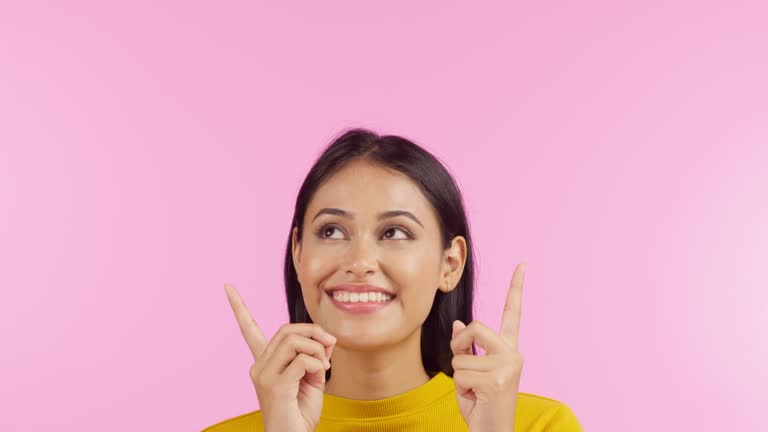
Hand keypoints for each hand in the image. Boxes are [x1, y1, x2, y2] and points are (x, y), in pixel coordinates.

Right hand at [224, 283, 335, 431]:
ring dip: (317, 349)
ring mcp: (264, 376)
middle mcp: (259, 366)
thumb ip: (314, 357)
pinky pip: (302, 360)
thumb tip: (325, 340)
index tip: (228, 287)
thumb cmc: (300, 414)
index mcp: (264, 363)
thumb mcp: (312, 380)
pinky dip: (318, 364)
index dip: (239, 307)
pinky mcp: (275, 386)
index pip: (249, 329)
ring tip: (325, 366)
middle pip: (286, 330)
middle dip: (313, 332)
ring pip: (293, 341)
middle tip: (331, 345)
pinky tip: (320, 377)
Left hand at [450, 263, 526, 431]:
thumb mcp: (471, 372)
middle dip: (459, 344)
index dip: (516, 288)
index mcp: (509, 350)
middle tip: (463, 365)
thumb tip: (459, 324)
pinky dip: (461, 389)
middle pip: (475, 327)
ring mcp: (507, 367)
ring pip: (461, 356)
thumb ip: (468, 349)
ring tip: (474, 392)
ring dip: (460, 377)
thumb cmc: (482, 405)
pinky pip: (461, 374)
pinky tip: (476, 399)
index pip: (513, 314)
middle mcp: (513, 354)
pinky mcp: (497, 380)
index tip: (522, 264)